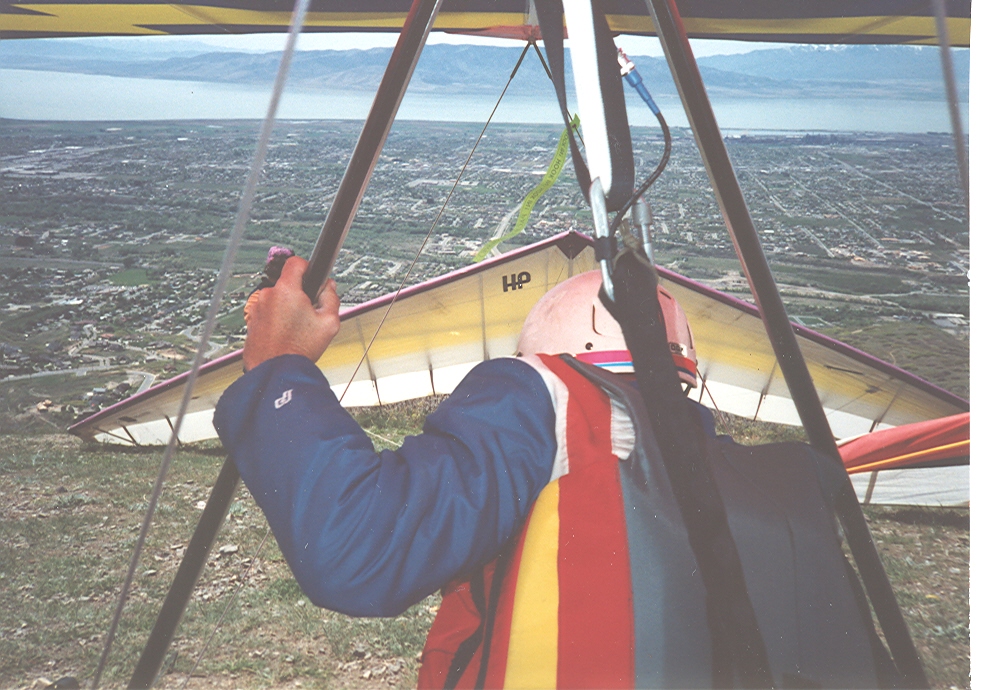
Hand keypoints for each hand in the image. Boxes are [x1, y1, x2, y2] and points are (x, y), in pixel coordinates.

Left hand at [242, 256, 340, 370]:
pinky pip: (268, 313)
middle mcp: (268, 295)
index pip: (296, 263)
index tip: (313, 276)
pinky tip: (285, 335)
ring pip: (277, 300)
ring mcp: (257, 309)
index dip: (308, 266)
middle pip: (287, 284)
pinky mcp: (252, 321)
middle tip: (310, 312)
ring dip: (287, 308)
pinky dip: (276, 320)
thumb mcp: (329, 322)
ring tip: (296, 329)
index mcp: (287, 290)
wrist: (275, 371)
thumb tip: (328, 287)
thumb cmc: (299, 349)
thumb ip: (331, 298)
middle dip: (299, 293)